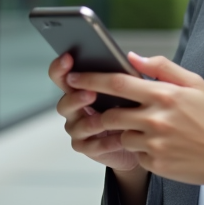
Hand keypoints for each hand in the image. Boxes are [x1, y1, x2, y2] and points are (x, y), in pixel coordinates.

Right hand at [48, 53, 140, 172]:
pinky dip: (105, 142)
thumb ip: (133, 71)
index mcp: (81, 88)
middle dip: (75, 98)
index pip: (62, 76)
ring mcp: (79, 129)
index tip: (68, 58)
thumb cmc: (136, 108)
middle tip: (90, 93)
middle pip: (64, 103)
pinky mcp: (88, 147)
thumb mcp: (138, 86)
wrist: (143, 138)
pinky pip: (91, 146)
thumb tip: (131, 56)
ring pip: (76, 126)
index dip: (60, 67)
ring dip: (91, 122)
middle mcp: (75, 109)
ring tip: (105, 120)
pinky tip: (118, 138)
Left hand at [67, 54, 203, 193]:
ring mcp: (154, 143)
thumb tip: (132, 57)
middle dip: (101, 112)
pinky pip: (135, 153)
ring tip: (147, 129)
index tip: (73, 77)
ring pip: (121, 135)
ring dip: (125, 131)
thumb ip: (162, 67)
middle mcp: (156, 119)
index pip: (117, 83)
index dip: (90, 79)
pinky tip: (160, 146)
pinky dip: (140, 148)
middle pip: (110, 113)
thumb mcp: (195, 83)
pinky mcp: (155, 163)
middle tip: (104, 110)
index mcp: (164, 94)